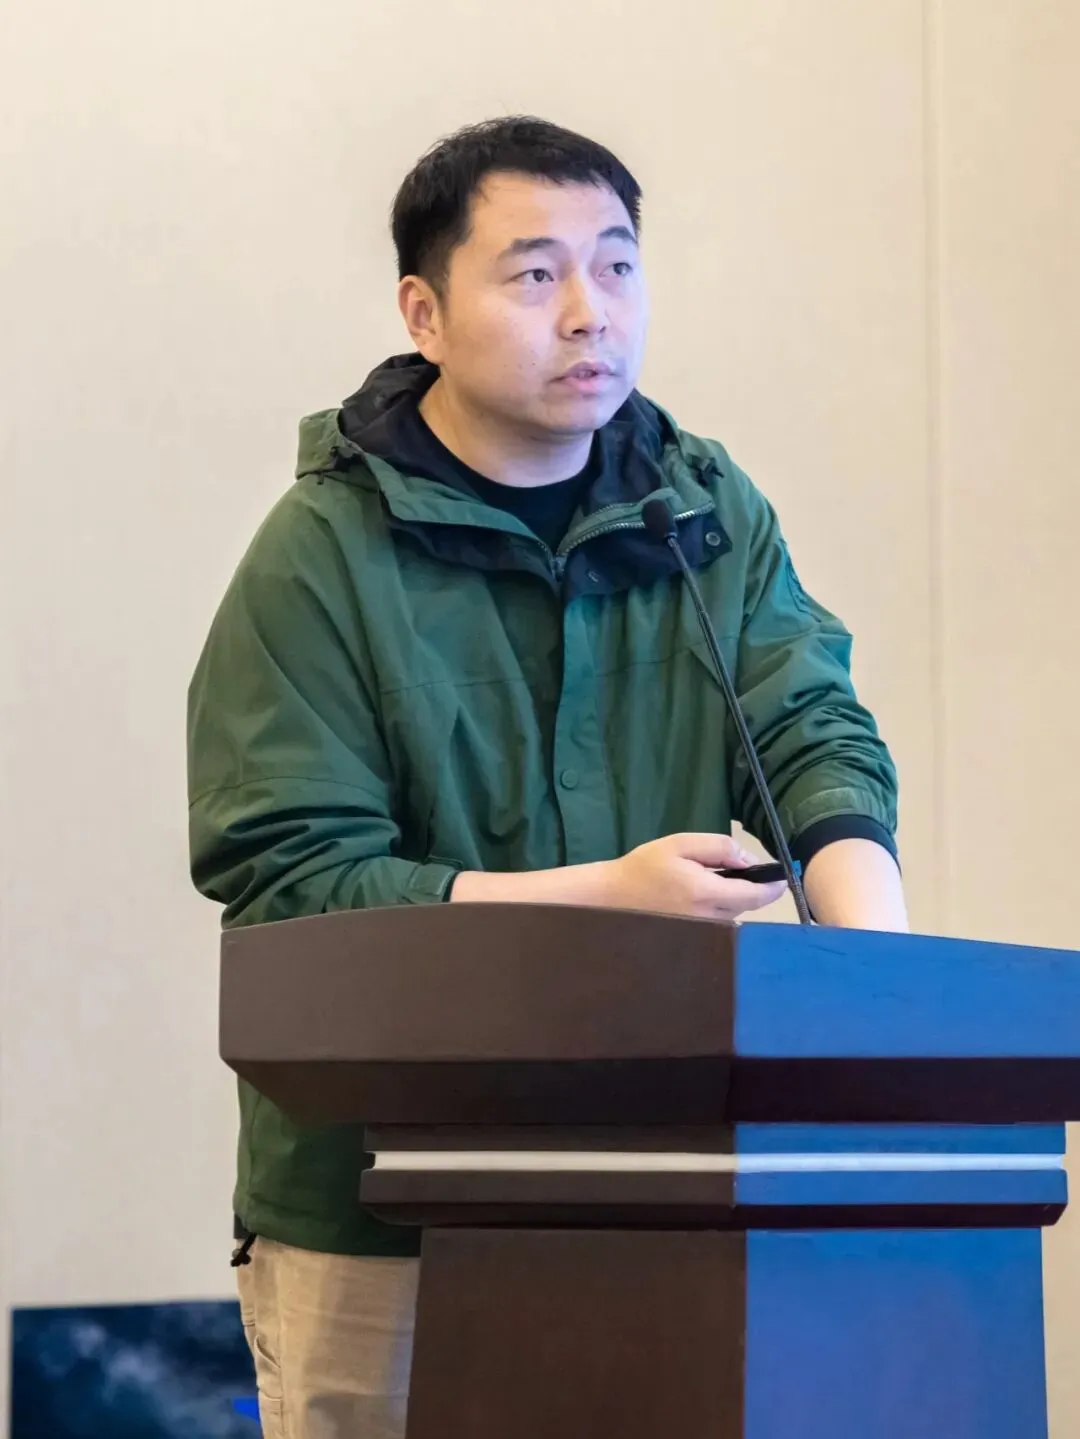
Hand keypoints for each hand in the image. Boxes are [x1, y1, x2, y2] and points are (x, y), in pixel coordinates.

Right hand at [603, 833, 787, 919]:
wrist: (611, 898)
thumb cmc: (644, 868)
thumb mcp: (680, 844)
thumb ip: (718, 847)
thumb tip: (749, 860)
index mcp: (705, 893)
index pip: (754, 896)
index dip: (773, 888)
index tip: (783, 879)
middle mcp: (708, 919)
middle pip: (746, 907)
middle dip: (748, 890)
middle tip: (730, 872)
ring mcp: (702, 935)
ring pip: (732, 917)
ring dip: (731, 902)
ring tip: (705, 886)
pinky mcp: (695, 942)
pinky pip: (718, 926)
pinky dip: (718, 913)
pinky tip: (697, 902)